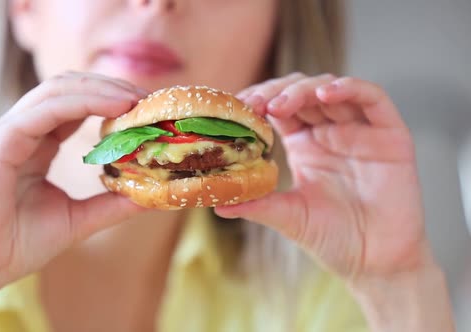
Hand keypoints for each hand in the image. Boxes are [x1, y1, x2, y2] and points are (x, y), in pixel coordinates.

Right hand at [0, 72, 147, 291]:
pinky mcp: (0, 140)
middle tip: (145, 99)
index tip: (144, 110)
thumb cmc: (18, 244)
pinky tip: (115, 107)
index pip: (75, 106)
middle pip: (68, 89)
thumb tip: (150, 197)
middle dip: (108, 87)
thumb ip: (111, 204)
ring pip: (58, 90)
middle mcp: (22, 130)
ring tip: (135, 99)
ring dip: (101, 88)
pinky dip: (84, 102)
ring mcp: (8, 131)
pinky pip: (47, 109)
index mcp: (36, 144)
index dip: (109, 100)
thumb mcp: (78, 219)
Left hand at [216, 73, 427, 279]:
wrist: (376, 263)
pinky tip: (326, 94)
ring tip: (281, 104)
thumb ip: (257, 205)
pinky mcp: (390, 135)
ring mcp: (360, 130)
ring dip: (305, 88)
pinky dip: (351, 88)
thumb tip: (216, 202)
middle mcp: (330, 131)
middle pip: (302, 92)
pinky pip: (373, 98)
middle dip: (276, 92)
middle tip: (256, 105)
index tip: (238, 108)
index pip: (279, 107)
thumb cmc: (333, 238)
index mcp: (305, 144)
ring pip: (332, 89)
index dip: (259, 101)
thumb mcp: (289, 216)